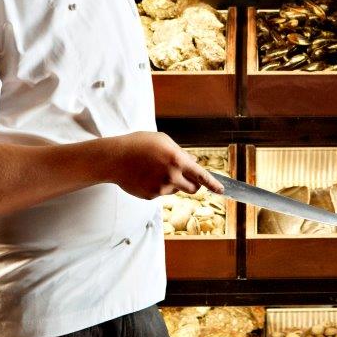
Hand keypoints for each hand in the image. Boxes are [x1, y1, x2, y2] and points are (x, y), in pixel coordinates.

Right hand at [105, 131, 224, 199]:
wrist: (115, 158)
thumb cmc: (139, 145)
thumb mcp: (163, 141)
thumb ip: (180, 153)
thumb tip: (192, 162)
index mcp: (177, 160)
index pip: (201, 175)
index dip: (213, 184)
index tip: (221, 190)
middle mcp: (171, 176)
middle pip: (193, 188)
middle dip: (194, 184)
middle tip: (186, 177)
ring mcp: (160, 188)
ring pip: (175, 190)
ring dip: (172, 183)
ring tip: (155, 170)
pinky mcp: (150, 196)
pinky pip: (161, 193)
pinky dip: (158, 186)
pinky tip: (146, 176)